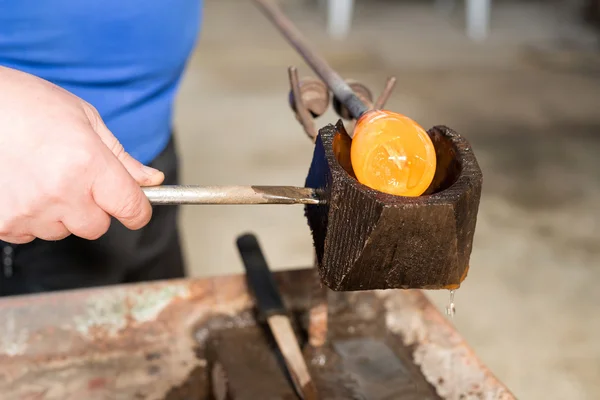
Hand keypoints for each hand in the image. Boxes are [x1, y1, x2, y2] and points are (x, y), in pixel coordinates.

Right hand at [0, 66, 164, 243]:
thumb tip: (151, 180)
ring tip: (40, 176)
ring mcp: (29, 210)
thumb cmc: (28, 104)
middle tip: (74, 178)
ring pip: (62, 231)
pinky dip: (31, 216)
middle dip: (93, 208)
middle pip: (97, 226)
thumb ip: (121, 158)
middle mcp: (61, 192)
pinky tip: (21, 186)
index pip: (131, 208)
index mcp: (87, 163)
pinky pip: (30, 234)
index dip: (137, 210)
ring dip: (60, 212)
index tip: (135, 207)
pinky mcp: (2, 222)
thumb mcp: (86, 119)